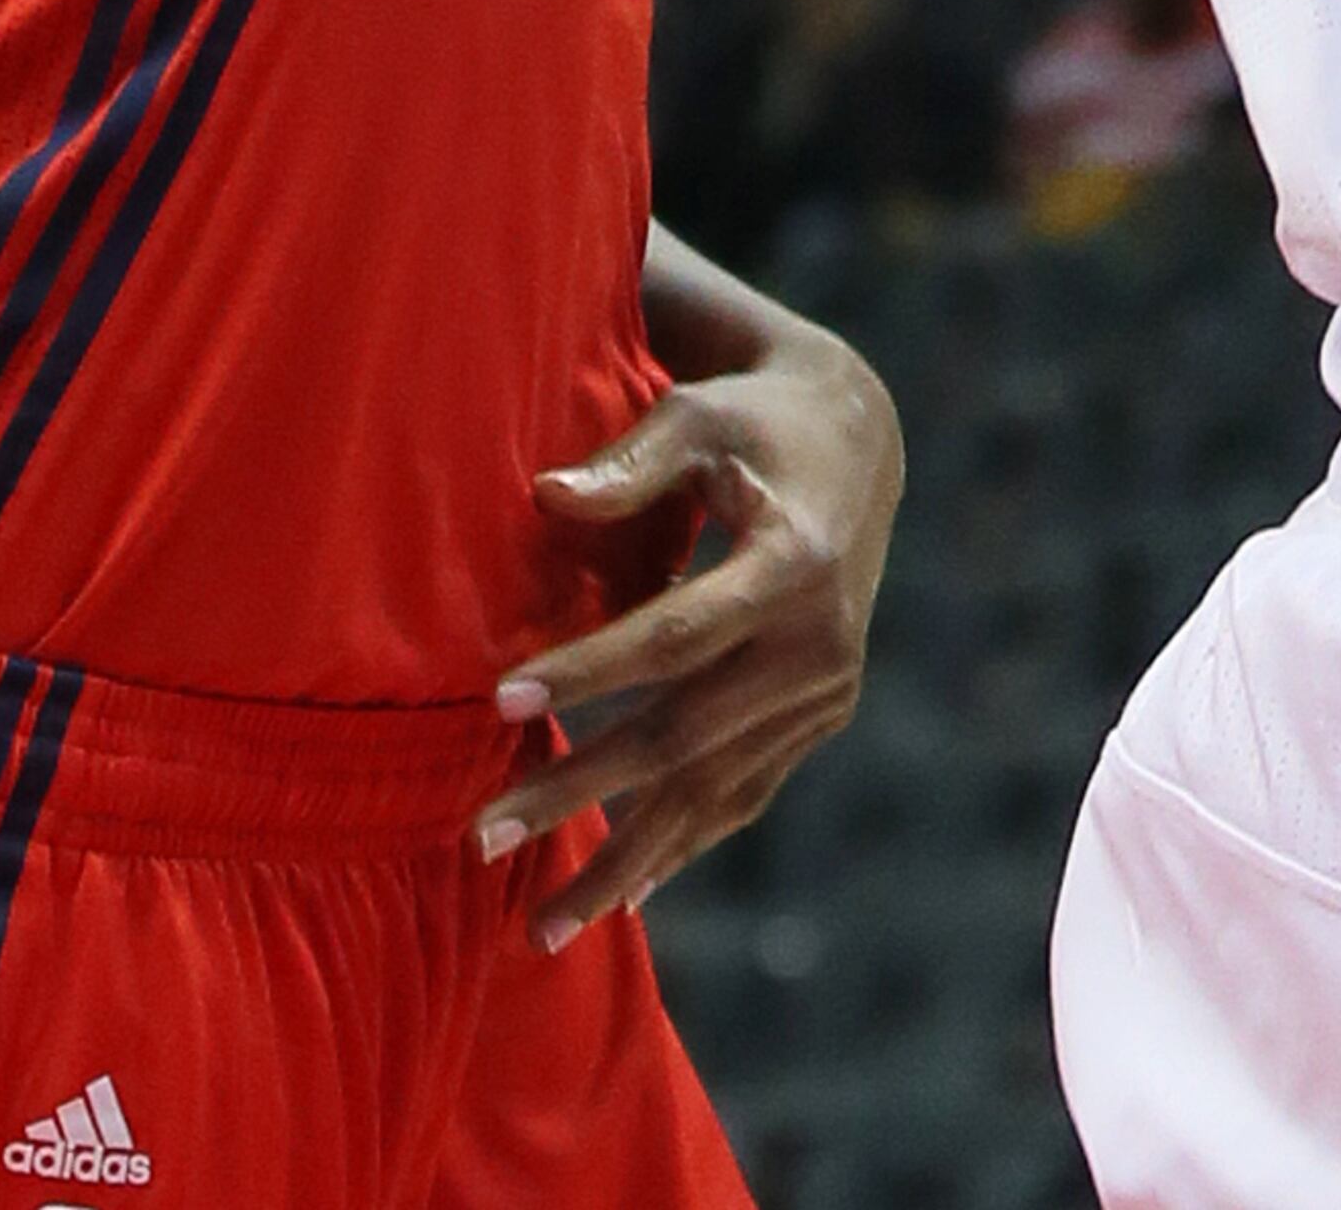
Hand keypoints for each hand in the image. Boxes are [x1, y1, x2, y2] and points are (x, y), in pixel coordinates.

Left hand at [481, 310, 902, 943]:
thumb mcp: (699, 416)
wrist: (858, 446)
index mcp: (794, 564)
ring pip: (712, 792)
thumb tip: (544, 496)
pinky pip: (744, 795)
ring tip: (540, 925)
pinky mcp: (821, 719)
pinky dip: (681, 847)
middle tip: (482, 836)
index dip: (589, 670)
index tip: (498, 700)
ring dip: (624, 859)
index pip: (676, 636)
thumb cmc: (754, 420)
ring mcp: (826, 694)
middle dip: (579, 790)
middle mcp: (820, 646)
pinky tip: (623, 897)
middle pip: (683, 736)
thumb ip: (630, 464)